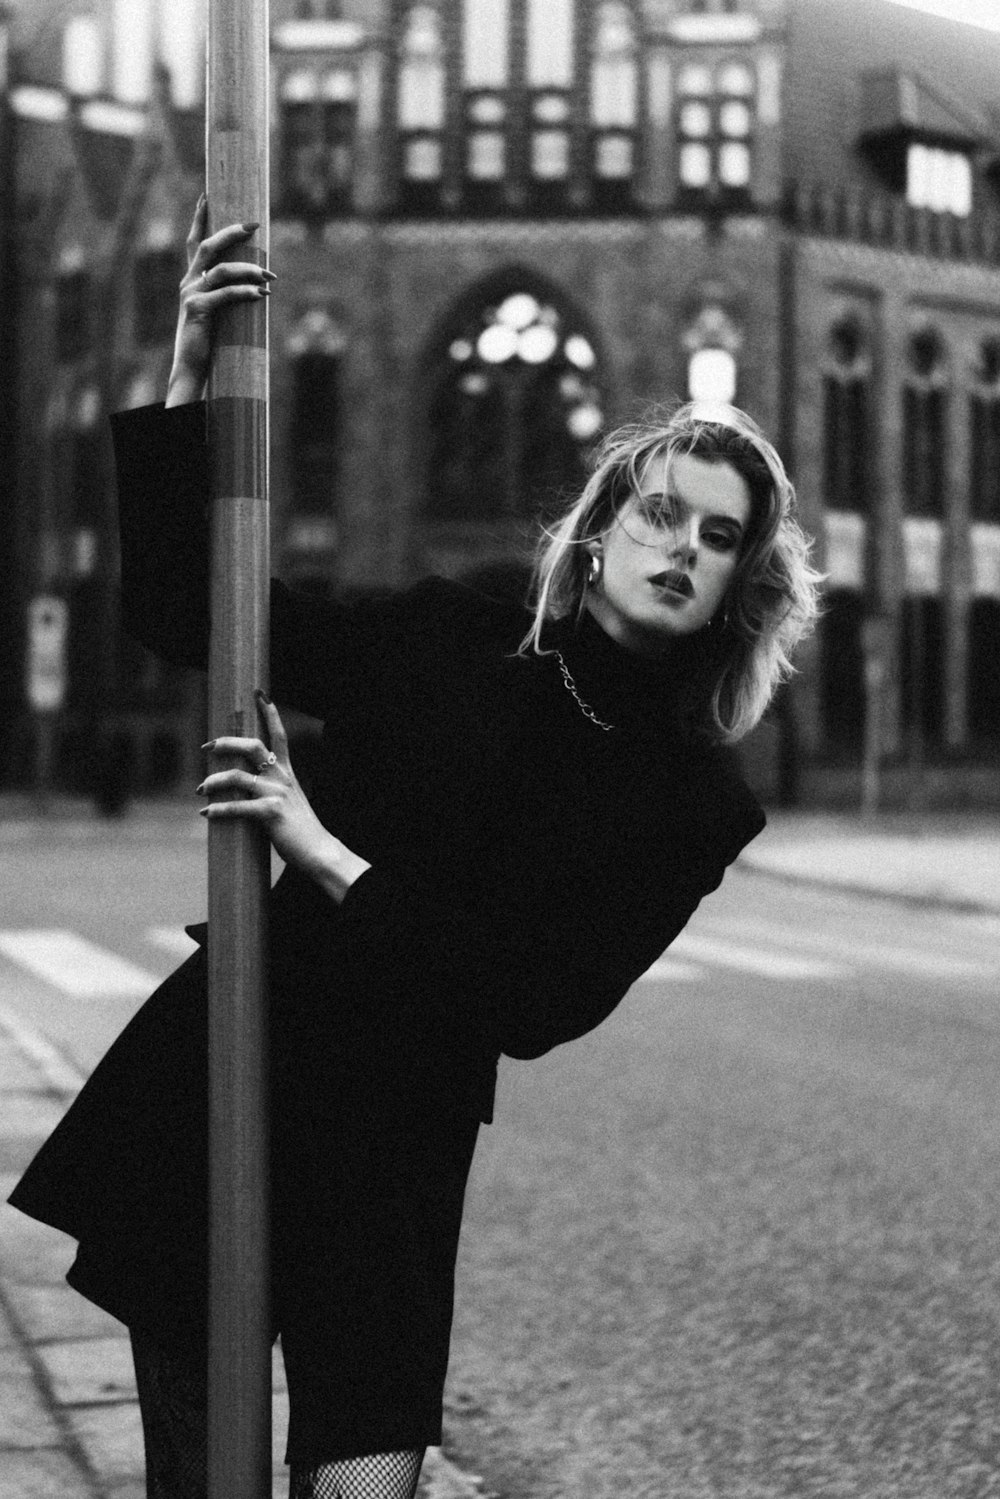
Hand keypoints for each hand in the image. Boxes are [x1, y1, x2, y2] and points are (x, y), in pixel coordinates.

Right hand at [166, 196, 276, 406]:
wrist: (192, 367)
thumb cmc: (209, 341)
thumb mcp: (218, 313)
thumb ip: (229, 295)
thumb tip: (260, 285)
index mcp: (191, 280)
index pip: (193, 242)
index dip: (199, 217)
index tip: (207, 194)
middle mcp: (188, 282)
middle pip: (208, 246)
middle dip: (231, 232)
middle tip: (254, 224)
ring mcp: (191, 295)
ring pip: (221, 270)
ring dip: (249, 270)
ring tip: (270, 277)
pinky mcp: (198, 310)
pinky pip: (225, 294)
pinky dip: (245, 293)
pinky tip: (261, 296)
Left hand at [197, 690, 370, 904]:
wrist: (318, 850)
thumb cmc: (300, 830)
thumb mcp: (288, 803)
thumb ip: (269, 792)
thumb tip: (242, 792)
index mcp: (287, 773)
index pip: (279, 736)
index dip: (270, 713)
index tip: (260, 694)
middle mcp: (282, 777)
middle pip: (252, 746)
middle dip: (227, 742)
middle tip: (207, 747)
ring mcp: (276, 793)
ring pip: (237, 776)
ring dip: (213, 781)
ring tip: (200, 789)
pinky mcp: (269, 813)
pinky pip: (236, 807)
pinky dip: (218, 810)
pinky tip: (206, 814)